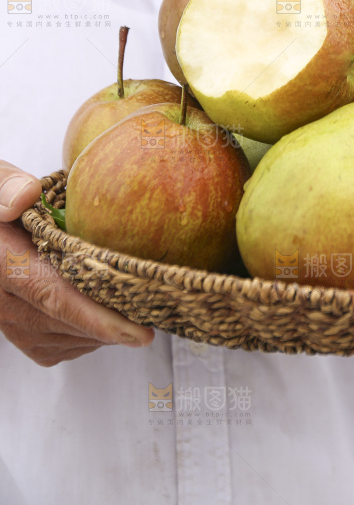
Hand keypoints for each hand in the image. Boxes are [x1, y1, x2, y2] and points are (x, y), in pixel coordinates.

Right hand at [0, 160, 153, 366]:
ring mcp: (8, 321)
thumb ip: (6, 186)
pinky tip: (108, 312)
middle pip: (67, 323)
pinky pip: (58, 346)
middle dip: (116, 325)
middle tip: (161, 312)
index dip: (98, 317)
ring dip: (104, 330)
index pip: (52, 295)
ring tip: (138, 306)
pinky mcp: (19, 332)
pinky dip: (88, 335)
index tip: (139, 332)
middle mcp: (1, 300)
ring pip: (66, 339)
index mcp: (0, 262)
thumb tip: (25, 196)